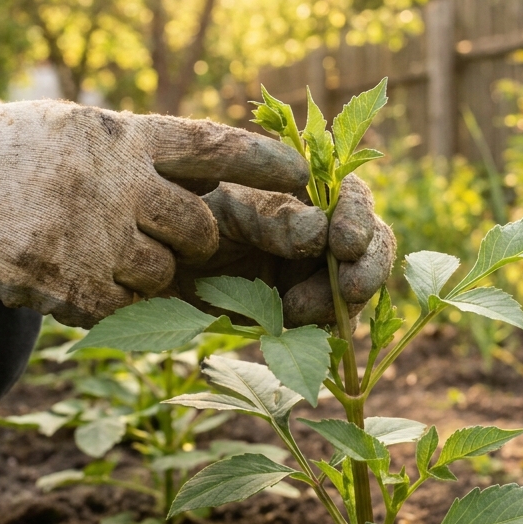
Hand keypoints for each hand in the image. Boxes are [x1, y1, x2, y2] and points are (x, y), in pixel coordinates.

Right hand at [0, 92, 307, 326]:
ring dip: (152, 276)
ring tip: (106, 255)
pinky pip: (120, 307)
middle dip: (199, 244)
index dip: (267, 165)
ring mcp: (86, 232)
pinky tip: (85, 282)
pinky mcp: (58, 279)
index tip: (305, 176)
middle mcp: (114, 181)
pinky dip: (116, 303)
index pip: (217, 146)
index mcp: (125, 137)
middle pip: (200, 227)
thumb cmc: (12, 152)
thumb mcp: (83, 130)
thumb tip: (214, 176)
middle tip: (178, 242)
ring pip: (163, 275)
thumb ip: (142, 152)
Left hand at [172, 175, 395, 326]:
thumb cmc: (187, 221)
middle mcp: (319, 232)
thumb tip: (319, 230)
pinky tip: (295, 329)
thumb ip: (270, 216)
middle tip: (351, 289)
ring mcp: (314, 274)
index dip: (357, 218)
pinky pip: (330, 323)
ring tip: (297, 312)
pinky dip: (323, 328)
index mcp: (306, 194)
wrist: (153, 269)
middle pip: (369, 244)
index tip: (345, 244)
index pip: (351, 197)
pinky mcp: (302, 313)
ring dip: (340, 303)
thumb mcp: (225, 209)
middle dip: (367, 266)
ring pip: (355, 288)